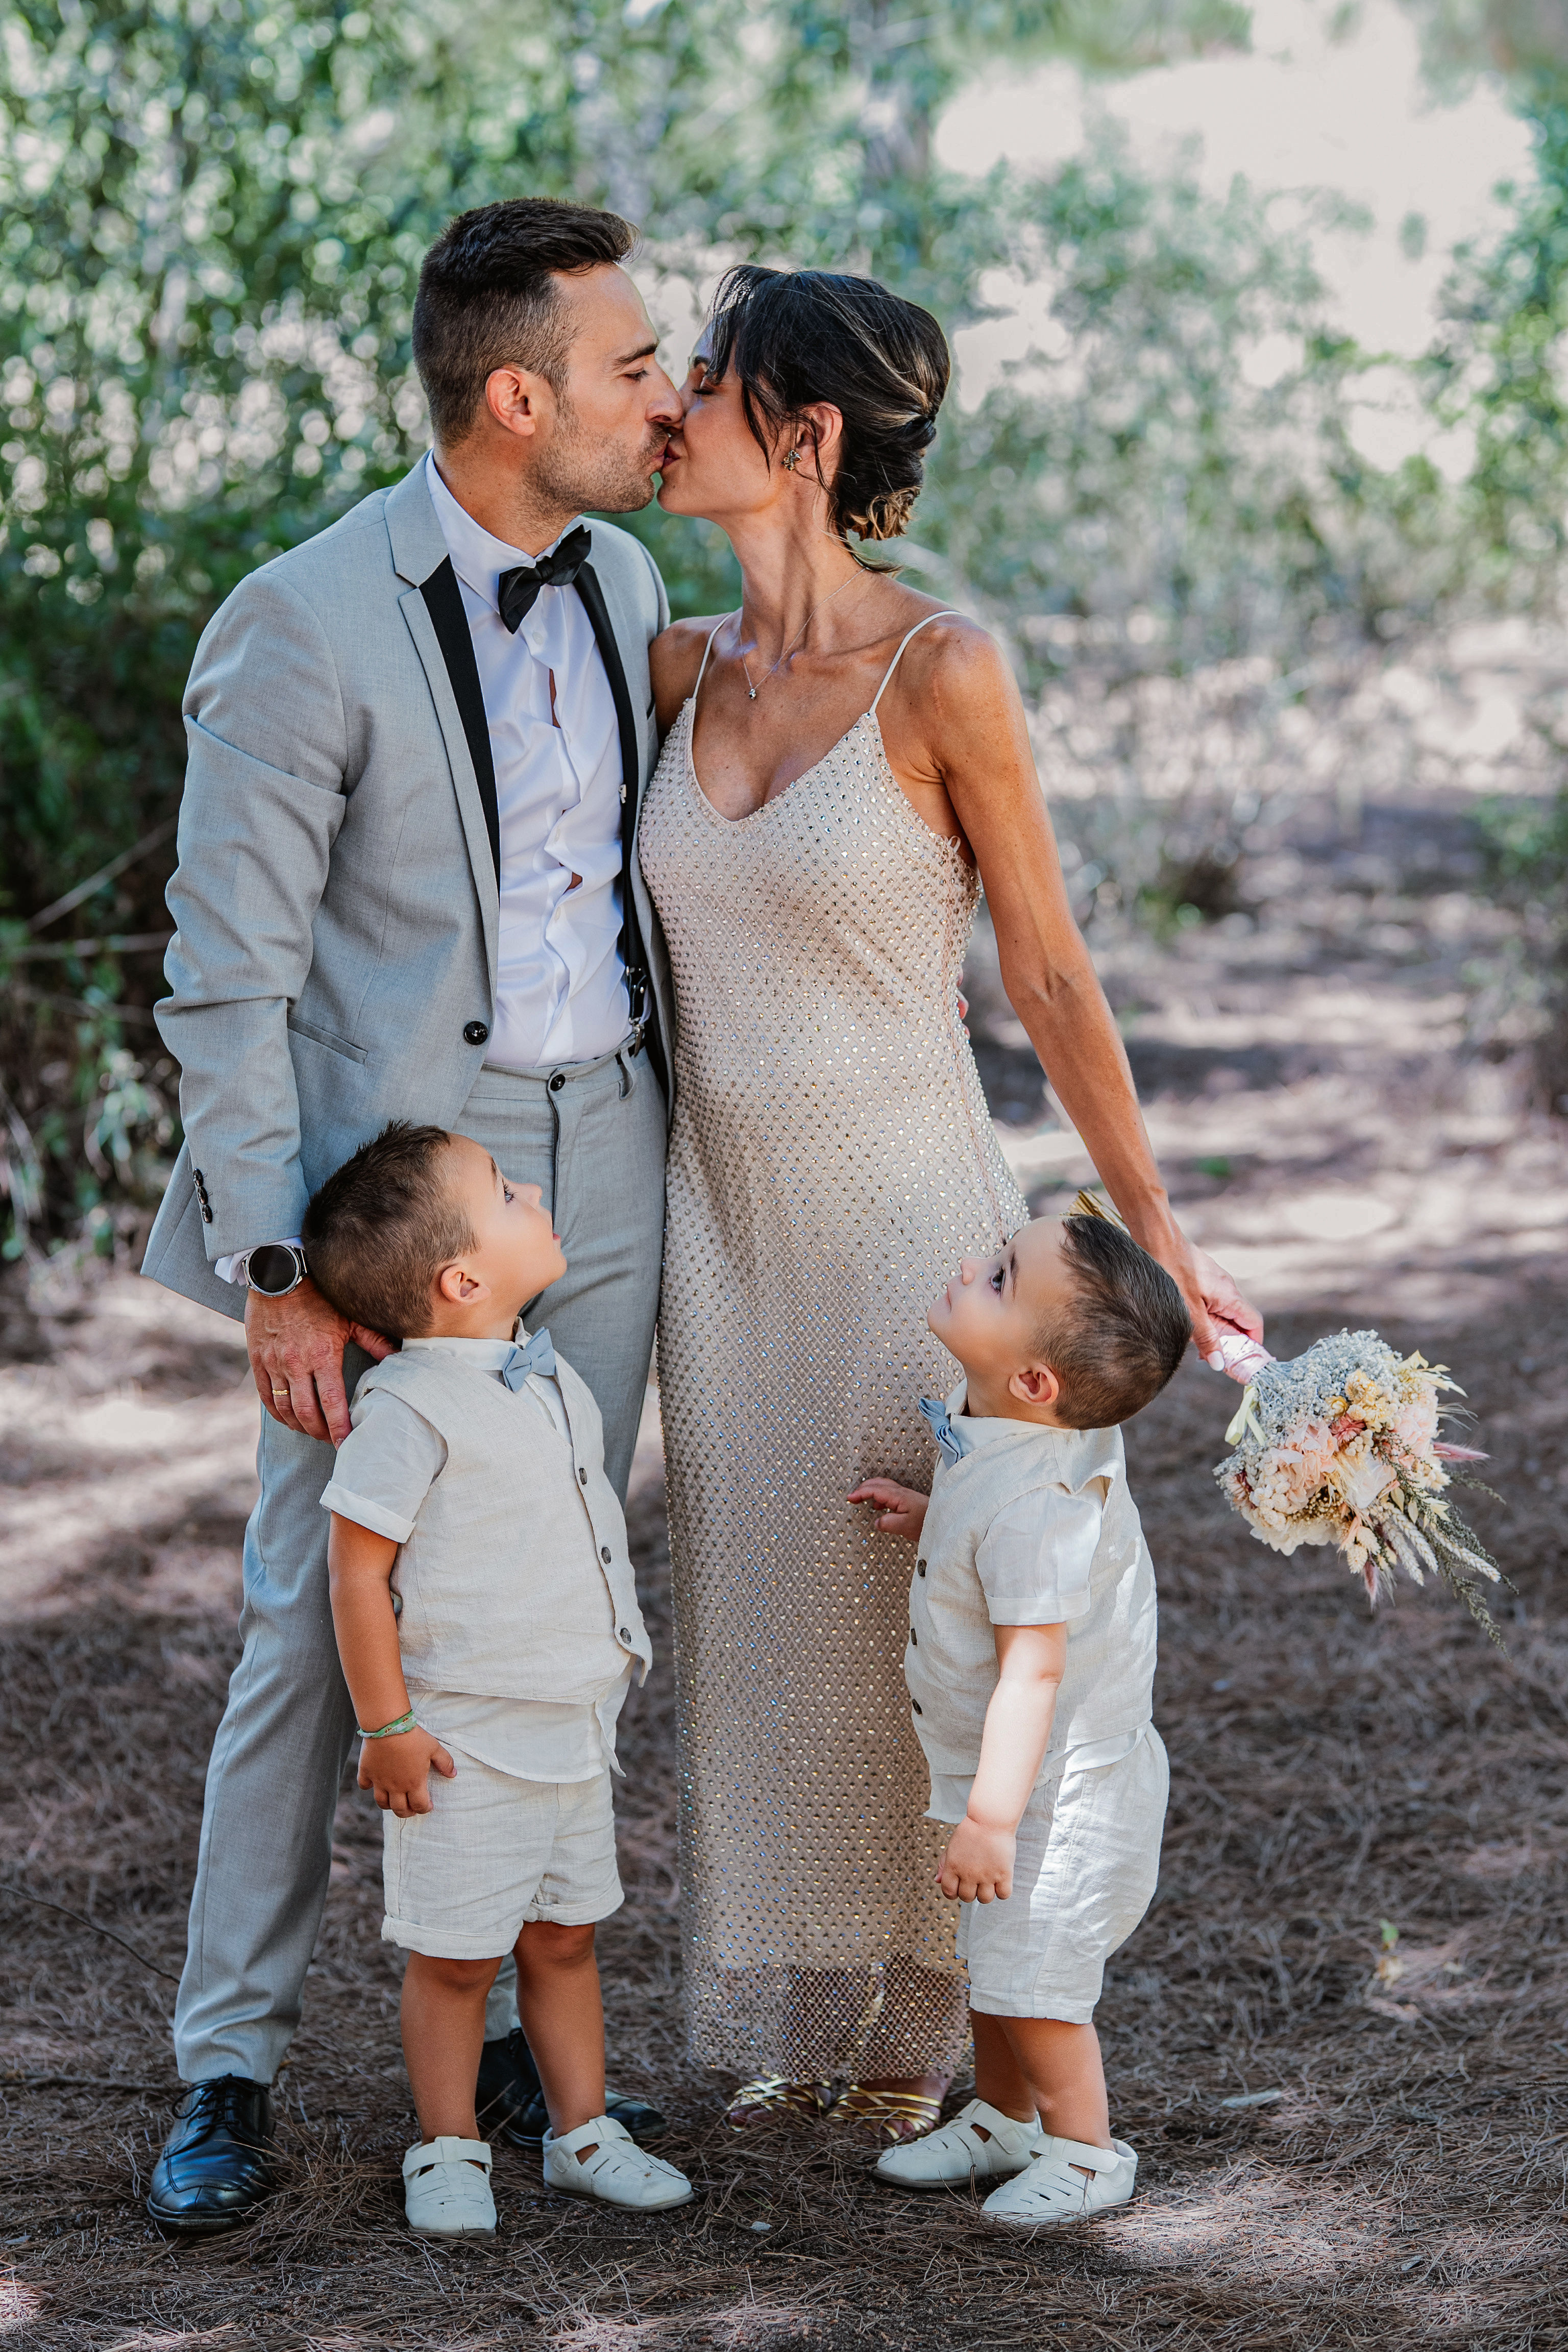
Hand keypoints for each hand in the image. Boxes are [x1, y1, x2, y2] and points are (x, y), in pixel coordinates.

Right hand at [246, 1277, 394, 1445]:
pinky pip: (265, 1395)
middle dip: (320, 1432)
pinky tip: (288, 1418)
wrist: (280, 1274)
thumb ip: (375, 1341)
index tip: (346, 1444)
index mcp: (323, 1354)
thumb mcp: (350, 1317)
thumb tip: (399, 1359)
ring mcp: (274, 1362)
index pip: (332, 1402)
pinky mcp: (258, 1359)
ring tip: (312, 1431)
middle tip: (330, 1440)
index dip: (339, 1428)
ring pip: (284, 1408)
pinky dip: (277, 1412)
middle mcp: (296, 1362)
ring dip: (299, 1425)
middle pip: (306, 1412)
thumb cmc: (320, 1295)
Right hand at [358, 1726, 456, 1815]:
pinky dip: (368, 1787)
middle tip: (411, 1808)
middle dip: (407, 1812)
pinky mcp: (367, 1772)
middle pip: (399, 1810)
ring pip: (381, 1802)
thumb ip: (445, 1762)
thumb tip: (453, 1774)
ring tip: (394, 1800)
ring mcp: (379, 1781)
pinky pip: (364, 1785)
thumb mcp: (434, 1747)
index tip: (428, 1805)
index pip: (420, 1805)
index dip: (425, 1808)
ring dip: (388, 1805)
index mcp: (414, 1782)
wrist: (388, 1725)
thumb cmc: (413, 1737)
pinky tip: (373, 1783)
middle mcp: (396, 1786)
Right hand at [849, 1478, 928, 1540]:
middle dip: (863, 1488)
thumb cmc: (926, 1523)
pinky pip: (889, 1494)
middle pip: (878, 1483)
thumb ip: (888, 1524)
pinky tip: (878, 1507)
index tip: (850, 1498)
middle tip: (853, 1496)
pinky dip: (879, 1497)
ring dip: (871, 1490)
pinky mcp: (908, 1501)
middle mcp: (901, 1493)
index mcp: (898, 1496)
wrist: (944, 1521)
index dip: (860, 1493)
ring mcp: (905, 1496)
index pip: (875, 1490)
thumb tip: (877, 1522)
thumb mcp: (905, 1526)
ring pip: (884, 1487)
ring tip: (862, 1499)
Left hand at [938, 1816, 1014, 1902]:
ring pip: (985, 1899)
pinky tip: (1001, 1879)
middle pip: (967, 1898)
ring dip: (986, 1893)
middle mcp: (968, 1874)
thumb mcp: (952, 1845)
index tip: (960, 1887)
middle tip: (976, 1880)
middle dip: (970, 1892)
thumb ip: (944, 1864)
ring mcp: (987, 1875)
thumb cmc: (971, 1830)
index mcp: (953, 1866)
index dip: (953, 1892)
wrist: (990, 1818)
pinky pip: (1003, 1895)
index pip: (949, 1892)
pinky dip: (1002, 1890)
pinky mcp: (1004, 1874)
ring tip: (989, 1880)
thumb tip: (937, 1880)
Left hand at [1145, 1229, 1262, 1365]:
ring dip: (1212, 1330)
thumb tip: (1220, 1364)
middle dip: (1228, 1341)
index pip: (1254, 1324)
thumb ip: (1206, 1338)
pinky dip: (1203, 1318)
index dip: (1252, 1345)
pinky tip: (1184, 1323)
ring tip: (1194, 1343)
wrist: (1156, 1238)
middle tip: (1209, 1357)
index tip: (1241, 1361)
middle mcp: (1227, 1288)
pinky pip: (1209, 1303)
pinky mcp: (1201, 1279)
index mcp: (1230, 1296)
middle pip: (1238, 1321)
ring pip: (1221, 1313)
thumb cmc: (1172, 1271)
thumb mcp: (1189, 1312)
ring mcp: (1215, 1282)